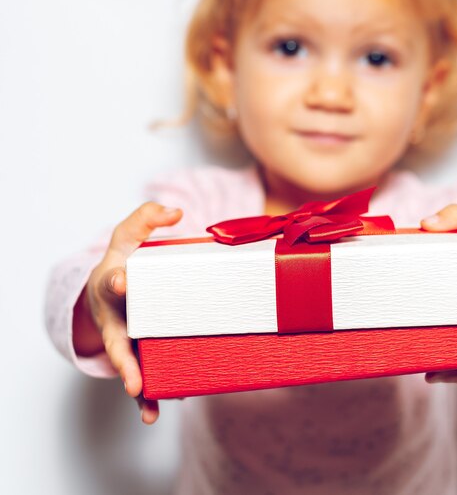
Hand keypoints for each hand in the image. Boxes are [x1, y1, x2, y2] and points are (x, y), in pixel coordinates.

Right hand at [76, 202, 182, 423]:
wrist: (110, 288)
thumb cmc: (123, 260)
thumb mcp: (129, 234)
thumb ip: (148, 217)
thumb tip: (177, 213)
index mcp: (112, 284)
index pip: (111, 281)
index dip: (116, 282)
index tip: (122, 281)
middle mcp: (115, 316)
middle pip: (117, 339)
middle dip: (124, 357)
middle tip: (132, 376)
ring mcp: (124, 337)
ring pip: (128, 364)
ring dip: (136, 384)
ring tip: (144, 400)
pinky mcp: (136, 351)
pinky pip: (140, 374)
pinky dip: (145, 395)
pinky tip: (153, 412)